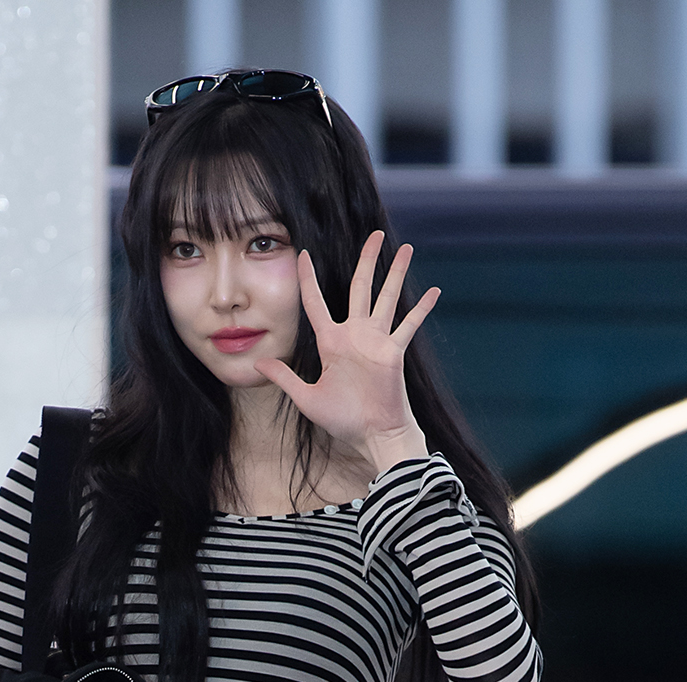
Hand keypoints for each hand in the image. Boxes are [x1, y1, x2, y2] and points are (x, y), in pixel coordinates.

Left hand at [253, 231, 439, 474]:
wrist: (371, 435)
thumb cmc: (342, 420)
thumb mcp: (306, 398)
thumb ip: (285, 377)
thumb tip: (258, 363)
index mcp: (331, 342)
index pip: (315, 303)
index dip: (308, 279)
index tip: (303, 254)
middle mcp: (355, 335)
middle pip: (361, 287)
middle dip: (367, 260)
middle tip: (375, 234)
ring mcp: (377, 341)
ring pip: (387, 297)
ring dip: (397, 273)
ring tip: (406, 248)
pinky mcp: (394, 351)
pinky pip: (409, 325)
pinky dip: (422, 309)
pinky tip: (435, 291)